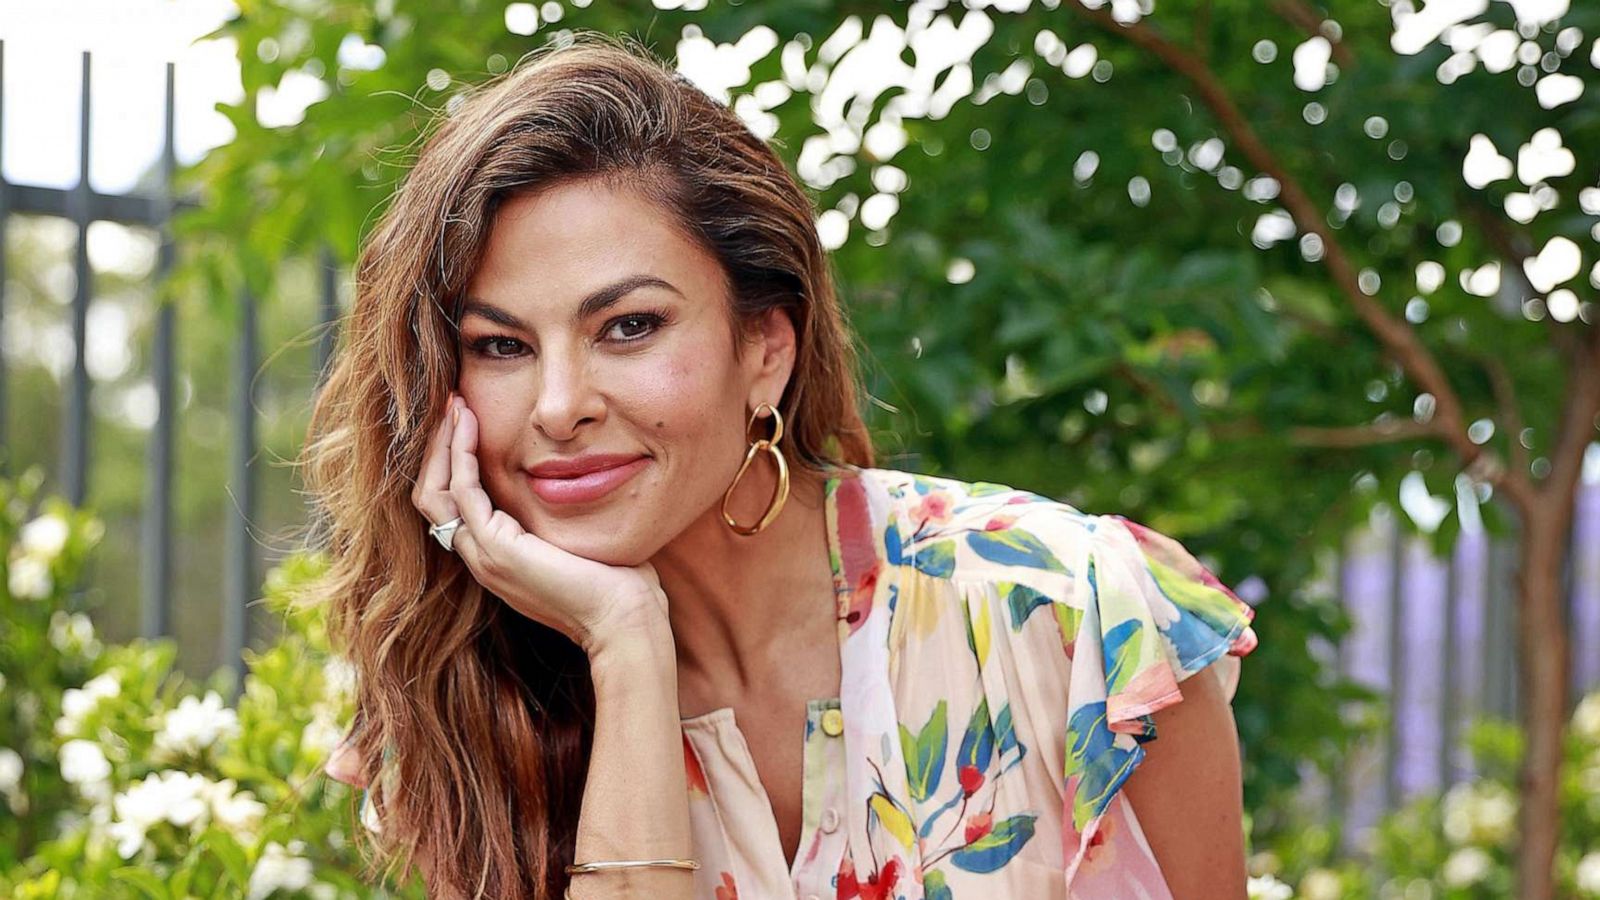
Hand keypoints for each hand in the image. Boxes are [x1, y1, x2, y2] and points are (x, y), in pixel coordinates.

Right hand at [413, 392, 668, 652]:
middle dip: (437, 449)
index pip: (451, 504)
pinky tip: (470, 424)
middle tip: (452, 405)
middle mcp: (481, 559)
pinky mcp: (497, 548)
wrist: (623, 619)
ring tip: (455, 405)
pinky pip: (463, 490)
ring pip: (434, 492)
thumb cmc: (618, 582)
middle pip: (431, 496)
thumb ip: (564, 513)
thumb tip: (581, 477)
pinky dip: (461, 453)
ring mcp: (484, 556)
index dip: (451, 462)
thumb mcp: (578, 537)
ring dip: (442, 445)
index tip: (467, 420)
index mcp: (497, 558)